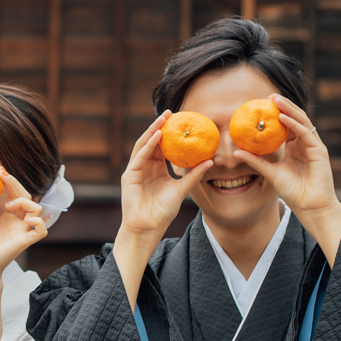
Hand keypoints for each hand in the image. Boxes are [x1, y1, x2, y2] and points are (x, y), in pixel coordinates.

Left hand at [0, 169, 46, 281]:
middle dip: (16, 184)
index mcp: (8, 218)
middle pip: (27, 197)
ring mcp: (23, 231)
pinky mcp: (26, 242)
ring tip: (9, 205)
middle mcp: (18, 223)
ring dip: (25, 202)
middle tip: (2, 176)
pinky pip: (42, 230)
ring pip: (38, 209)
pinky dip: (38, 222)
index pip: (15, 195)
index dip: (10, 182)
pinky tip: (25, 219)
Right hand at [119, 111, 212, 239]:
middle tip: (171, 112)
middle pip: (152, 142)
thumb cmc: (163, 212)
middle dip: (160, 126)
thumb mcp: (182, 189)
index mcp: (156, 169)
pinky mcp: (129, 175)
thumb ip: (193, 175)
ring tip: (163, 118)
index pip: (162, 147)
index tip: (181, 121)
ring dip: (153, 130)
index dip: (171, 134)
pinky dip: (148, 145)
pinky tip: (157, 135)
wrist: (148, 227)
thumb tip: (211, 161)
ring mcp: (136, 170)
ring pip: (144, 145)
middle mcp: (145, 166)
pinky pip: (140, 156)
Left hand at [232, 94, 340, 263]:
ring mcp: (313, 146)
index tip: (262, 104)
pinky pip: (306, 133)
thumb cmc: (292, 190)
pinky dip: (294, 124)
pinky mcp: (320, 151)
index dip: (276, 113)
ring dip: (289, 109)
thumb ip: (255, 161)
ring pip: (302, 122)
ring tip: (276, 100)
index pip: (286, 125)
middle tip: (269, 96)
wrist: (309, 206)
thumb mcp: (270, 172)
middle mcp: (305, 143)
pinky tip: (284, 118)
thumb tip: (237, 152)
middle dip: (283, 106)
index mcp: (295, 146)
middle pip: (295, 119)